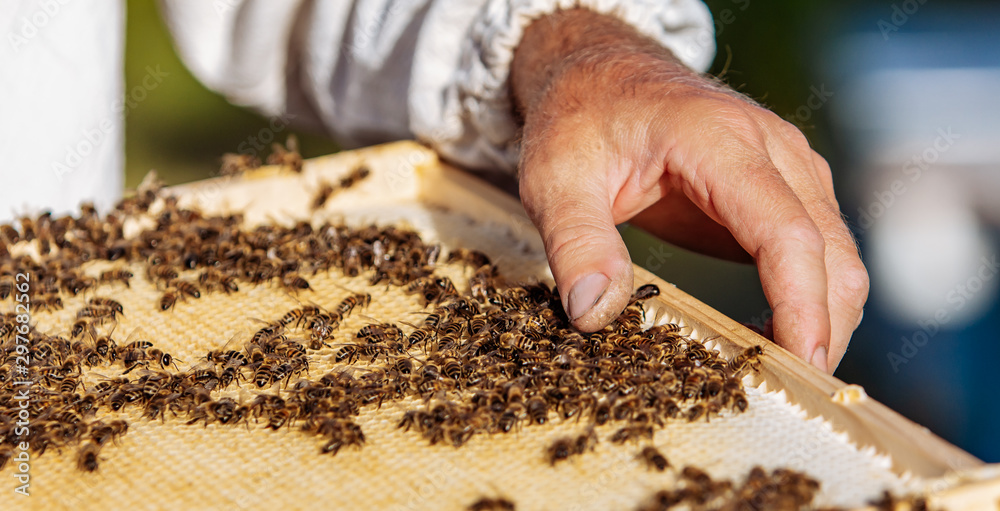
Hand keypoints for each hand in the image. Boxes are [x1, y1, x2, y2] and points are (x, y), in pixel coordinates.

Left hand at [510, 9, 867, 372]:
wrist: (602, 74)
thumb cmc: (579, 120)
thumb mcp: (555, 178)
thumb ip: (576, 242)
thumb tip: (595, 314)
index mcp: (717, 139)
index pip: (784, 229)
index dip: (801, 302)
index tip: (798, 362)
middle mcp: (770, 148)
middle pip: (830, 249)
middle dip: (822, 325)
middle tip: (785, 390)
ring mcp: (785, 166)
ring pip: (837, 252)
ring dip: (823, 315)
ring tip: (779, 371)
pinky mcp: (782, 188)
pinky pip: (819, 248)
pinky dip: (811, 295)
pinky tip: (774, 333)